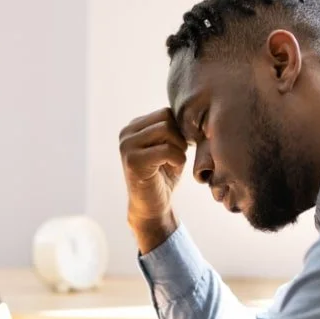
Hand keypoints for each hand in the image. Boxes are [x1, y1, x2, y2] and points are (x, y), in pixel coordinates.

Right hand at [118, 108, 187, 252]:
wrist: (152, 208)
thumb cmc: (164, 177)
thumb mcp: (169, 147)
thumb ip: (173, 129)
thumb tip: (193, 110)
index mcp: (134, 127)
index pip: (165, 112)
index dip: (180, 128)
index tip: (182, 147)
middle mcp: (126, 133)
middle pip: (166, 118)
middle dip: (180, 137)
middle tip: (179, 156)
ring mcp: (126, 146)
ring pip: (166, 130)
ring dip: (179, 148)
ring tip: (174, 162)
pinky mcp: (133, 161)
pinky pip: (166, 149)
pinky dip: (178, 159)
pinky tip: (173, 169)